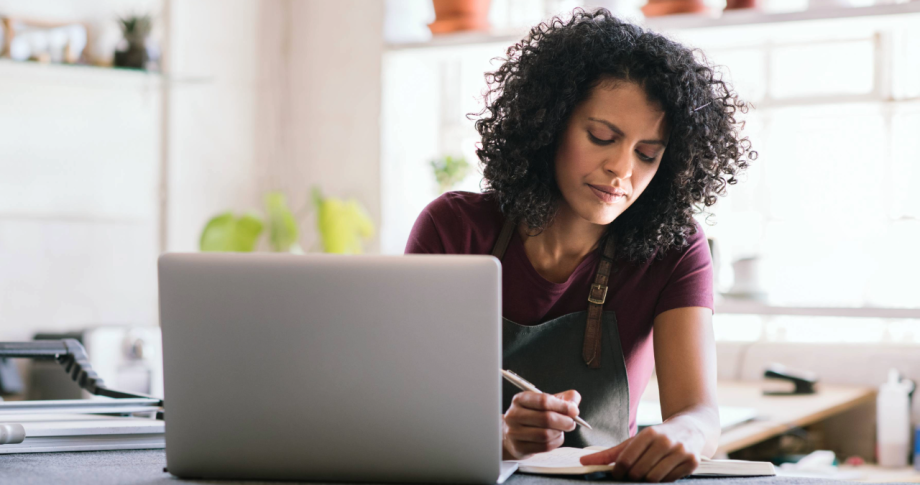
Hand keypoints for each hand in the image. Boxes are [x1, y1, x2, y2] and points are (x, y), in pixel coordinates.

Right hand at [502, 390, 580, 459]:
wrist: (513, 435)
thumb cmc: (533, 417)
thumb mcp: (545, 403)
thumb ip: (563, 398)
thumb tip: (573, 402)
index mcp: (520, 399)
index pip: (543, 401)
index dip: (562, 406)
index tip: (574, 410)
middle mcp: (514, 415)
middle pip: (546, 418)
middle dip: (564, 421)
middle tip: (571, 423)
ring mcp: (514, 432)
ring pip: (546, 434)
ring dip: (559, 433)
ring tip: (561, 430)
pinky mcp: (519, 447)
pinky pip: (544, 446)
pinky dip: (555, 442)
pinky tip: (555, 438)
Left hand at [579, 424, 701, 481]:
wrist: (691, 427)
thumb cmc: (658, 436)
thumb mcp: (635, 440)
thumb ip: (610, 453)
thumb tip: (584, 461)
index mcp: (650, 433)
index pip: (627, 459)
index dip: (618, 471)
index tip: (617, 474)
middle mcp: (666, 441)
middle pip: (640, 471)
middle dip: (631, 477)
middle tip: (631, 475)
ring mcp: (681, 452)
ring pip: (655, 478)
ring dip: (646, 480)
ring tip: (645, 474)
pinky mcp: (692, 462)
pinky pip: (670, 480)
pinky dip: (662, 480)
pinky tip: (661, 472)